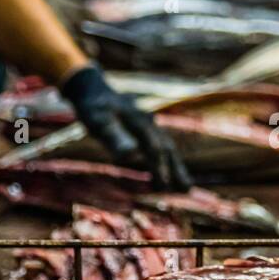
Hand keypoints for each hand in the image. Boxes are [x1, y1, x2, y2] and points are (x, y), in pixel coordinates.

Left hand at [60, 65, 190, 190]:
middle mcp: (149, 124)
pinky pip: (160, 145)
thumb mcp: (100, 122)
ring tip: (185, 186)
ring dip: (175, 166)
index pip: (155, 149)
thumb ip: (115, 137)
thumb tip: (131, 154)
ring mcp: (148, 125)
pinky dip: (167, 159)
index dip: (161, 168)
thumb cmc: (94, 108)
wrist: (92, 88)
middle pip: (167, 149)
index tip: (164, 187)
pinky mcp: (144, 128)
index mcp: (141, 124)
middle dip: (176, 169)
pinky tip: (167, 169)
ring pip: (167, 147)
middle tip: (186, 190)